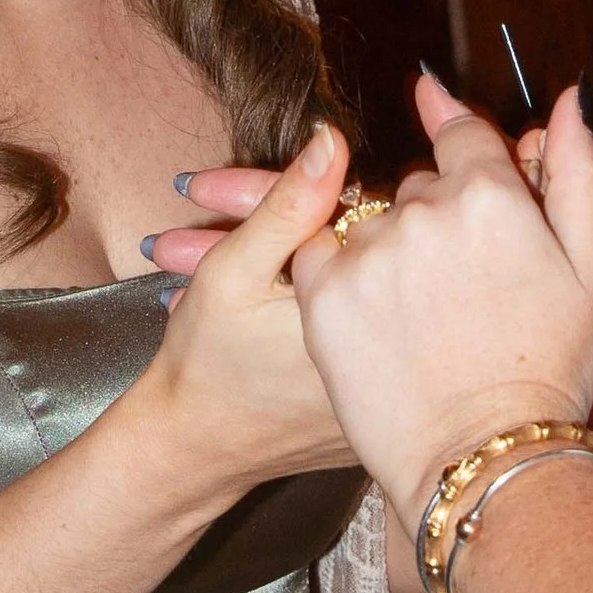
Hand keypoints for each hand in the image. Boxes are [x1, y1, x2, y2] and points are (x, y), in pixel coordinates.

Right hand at [131, 121, 358, 499]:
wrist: (193, 453)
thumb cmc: (204, 366)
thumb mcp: (232, 274)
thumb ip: (287, 204)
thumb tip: (333, 139)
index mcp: (367, 308)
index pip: (359, 211)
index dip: (289, 190)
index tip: (220, 192)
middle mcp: (398, 338)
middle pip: (356, 242)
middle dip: (276, 216)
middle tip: (203, 207)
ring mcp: (395, 364)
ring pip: (355, 276)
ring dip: (289, 252)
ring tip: (205, 253)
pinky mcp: (382, 380)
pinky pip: (358, 312)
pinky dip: (313, 289)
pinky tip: (259, 283)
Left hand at [293, 71, 592, 518]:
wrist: (487, 460)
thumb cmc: (552, 367)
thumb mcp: (591, 266)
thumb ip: (576, 168)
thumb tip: (571, 94)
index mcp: (490, 193)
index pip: (460, 136)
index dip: (464, 160)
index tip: (460, 185)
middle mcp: (422, 209)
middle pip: (416, 186)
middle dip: (433, 220)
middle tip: (457, 288)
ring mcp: (367, 251)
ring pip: (368, 221)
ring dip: (386, 250)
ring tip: (418, 318)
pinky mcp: (322, 294)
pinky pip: (319, 254)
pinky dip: (341, 277)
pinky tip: (376, 323)